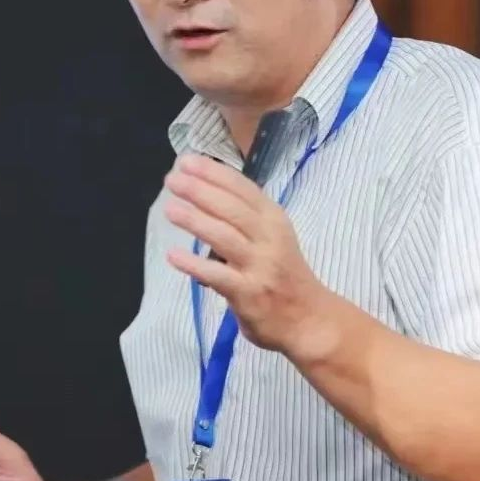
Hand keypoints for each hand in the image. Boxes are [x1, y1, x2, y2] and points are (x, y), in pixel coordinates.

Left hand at [163, 154, 329, 353]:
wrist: (309, 319)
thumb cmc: (284, 274)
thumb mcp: (274, 236)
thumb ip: (246, 218)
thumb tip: (205, 192)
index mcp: (274, 219)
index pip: (242, 188)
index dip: (213, 172)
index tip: (187, 161)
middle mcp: (269, 237)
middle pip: (231, 208)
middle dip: (200, 190)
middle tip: (172, 179)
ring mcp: (260, 265)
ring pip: (224, 236)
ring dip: (195, 220)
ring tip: (170, 208)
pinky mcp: (249, 293)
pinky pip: (217, 275)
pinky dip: (194, 264)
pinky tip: (173, 256)